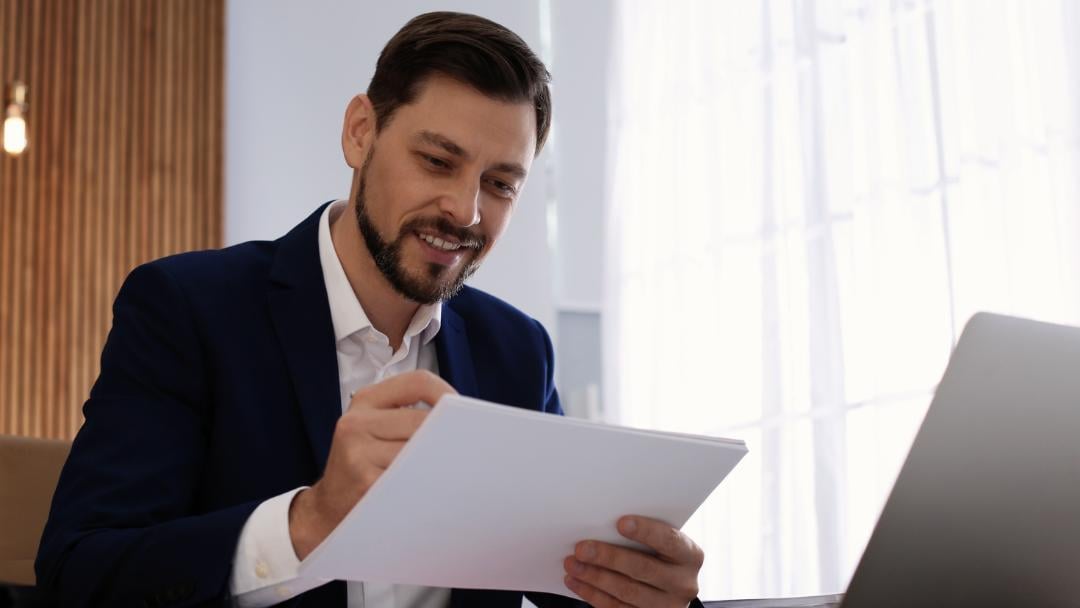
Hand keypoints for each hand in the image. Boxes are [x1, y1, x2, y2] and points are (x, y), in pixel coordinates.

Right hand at [288, 370, 455, 558]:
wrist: (329, 506)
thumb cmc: (364, 462)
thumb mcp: (374, 426)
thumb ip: (408, 413)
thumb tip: (461, 416)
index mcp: (365, 401)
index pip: (418, 382)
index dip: (447, 393)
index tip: (462, 412)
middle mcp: (357, 423)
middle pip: (423, 419)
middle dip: (448, 433)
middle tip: (464, 446)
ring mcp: (358, 454)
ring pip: (421, 450)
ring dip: (441, 460)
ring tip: (448, 468)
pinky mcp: (366, 484)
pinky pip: (412, 478)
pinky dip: (428, 482)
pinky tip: (432, 487)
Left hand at [563, 516, 702, 606]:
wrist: (668, 587)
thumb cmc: (659, 554)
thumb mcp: (661, 543)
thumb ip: (644, 535)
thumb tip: (602, 522)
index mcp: (690, 555)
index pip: (669, 541)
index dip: (645, 531)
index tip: (620, 523)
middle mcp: (684, 583)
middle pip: (643, 569)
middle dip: (608, 557)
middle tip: (581, 548)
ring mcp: (668, 606)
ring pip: (627, 591)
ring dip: (594, 578)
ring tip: (572, 565)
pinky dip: (593, 595)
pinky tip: (577, 582)